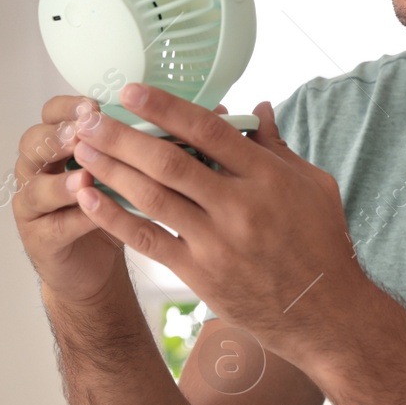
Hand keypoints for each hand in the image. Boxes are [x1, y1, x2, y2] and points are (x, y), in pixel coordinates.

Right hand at [10, 94, 229, 307]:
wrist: (95, 265)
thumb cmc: (121, 207)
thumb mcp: (140, 170)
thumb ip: (165, 138)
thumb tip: (220, 114)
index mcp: (63, 141)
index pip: (57, 111)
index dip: (74, 105)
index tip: (100, 101)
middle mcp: (41, 166)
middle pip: (37, 139)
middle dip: (62, 133)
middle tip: (85, 130)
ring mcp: (34, 203)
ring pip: (38, 183)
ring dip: (64, 177)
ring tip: (86, 173)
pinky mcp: (39, 238)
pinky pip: (54, 224)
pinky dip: (75, 215)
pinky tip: (91, 209)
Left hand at [66, 83, 369, 360]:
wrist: (325, 313)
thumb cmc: (322, 243)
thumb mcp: (314, 185)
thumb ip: (278, 147)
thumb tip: (258, 108)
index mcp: (267, 177)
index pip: (208, 130)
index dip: (165, 107)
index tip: (131, 91)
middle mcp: (239, 206)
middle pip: (169, 161)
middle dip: (122, 136)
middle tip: (87, 117)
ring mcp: (217, 242)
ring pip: (153, 197)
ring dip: (110, 170)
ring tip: (80, 150)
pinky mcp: (201, 274)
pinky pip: (150, 241)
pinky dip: (116, 218)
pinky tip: (89, 199)